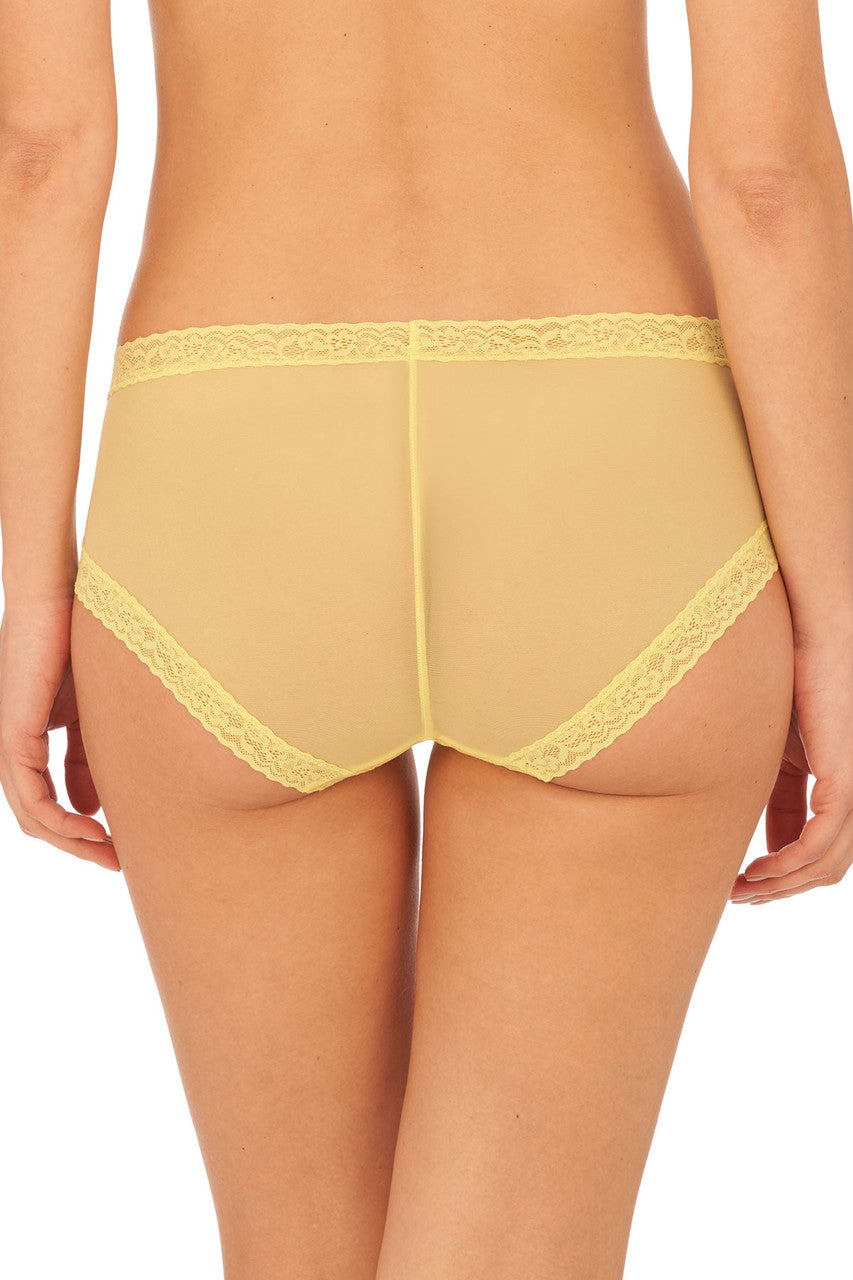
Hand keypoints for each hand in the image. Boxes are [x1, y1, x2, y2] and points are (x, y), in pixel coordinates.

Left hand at [0, 592, 119, 869]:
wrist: (57, 603)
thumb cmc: (76, 646)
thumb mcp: (88, 716)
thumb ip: (85, 763)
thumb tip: (92, 809)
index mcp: (24, 744)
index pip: (46, 804)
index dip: (80, 831)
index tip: (118, 845)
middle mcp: (8, 751)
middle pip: (37, 820)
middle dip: (78, 846)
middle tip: (117, 862)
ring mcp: (5, 746)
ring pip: (32, 816)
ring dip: (72, 841)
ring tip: (110, 852)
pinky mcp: (11, 737)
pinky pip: (32, 796)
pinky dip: (61, 819)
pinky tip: (93, 826)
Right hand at [730, 637, 852, 903]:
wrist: (810, 637)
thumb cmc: (789, 683)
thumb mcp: (775, 754)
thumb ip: (776, 797)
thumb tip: (758, 841)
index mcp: (839, 788)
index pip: (816, 850)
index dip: (780, 876)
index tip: (741, 886)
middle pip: (826, 868)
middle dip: (780, 890)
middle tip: (738, 897)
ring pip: (826, 863)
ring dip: (781, 884)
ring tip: (742, 888)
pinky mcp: (845, 779)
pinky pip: (820, 840)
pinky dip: (789, 863)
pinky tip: (760, 869)